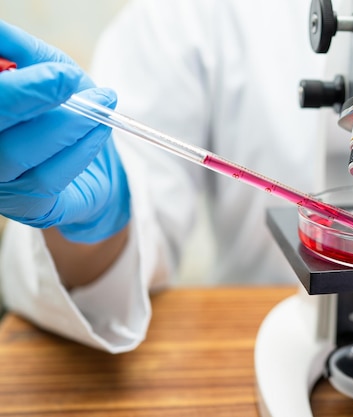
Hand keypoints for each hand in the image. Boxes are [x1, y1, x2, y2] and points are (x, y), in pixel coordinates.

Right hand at [0, 20, 129, 242]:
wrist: (93, 167)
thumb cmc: (60, 111)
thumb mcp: (48, 73)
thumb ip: (27, 54)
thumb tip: (5, 34)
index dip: (18, 86)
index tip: (56, 70)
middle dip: (31, 97)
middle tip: (71, 79)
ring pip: (17, 153)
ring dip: (67, 123)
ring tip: (103, 104)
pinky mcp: (25, 206)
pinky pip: (48, 178)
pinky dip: (80, 149)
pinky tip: (100, 130)